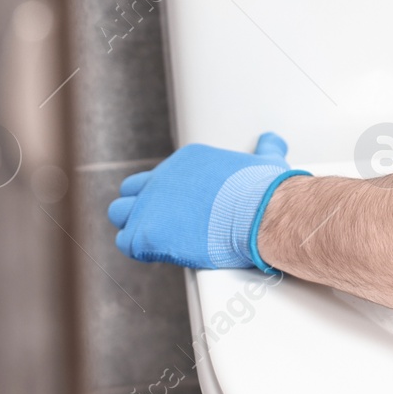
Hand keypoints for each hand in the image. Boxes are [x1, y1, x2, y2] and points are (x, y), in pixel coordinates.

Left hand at [108, 132, 308, 271]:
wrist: (260, 212)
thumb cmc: (264, 191)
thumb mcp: (266, 161)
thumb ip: (265, 149)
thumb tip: (272, 141)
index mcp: (185, 161)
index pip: (162, 177)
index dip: (170, 197)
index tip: (186, 210)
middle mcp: (162, 177)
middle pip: (132, 190)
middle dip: (142, 206)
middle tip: (164, 224)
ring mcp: (151, 204)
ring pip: (120, 212)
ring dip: (134, 226)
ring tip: (158, 240)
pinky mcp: (147, 233)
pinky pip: (127, 242)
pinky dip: (140, 249)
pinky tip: (162, 252)